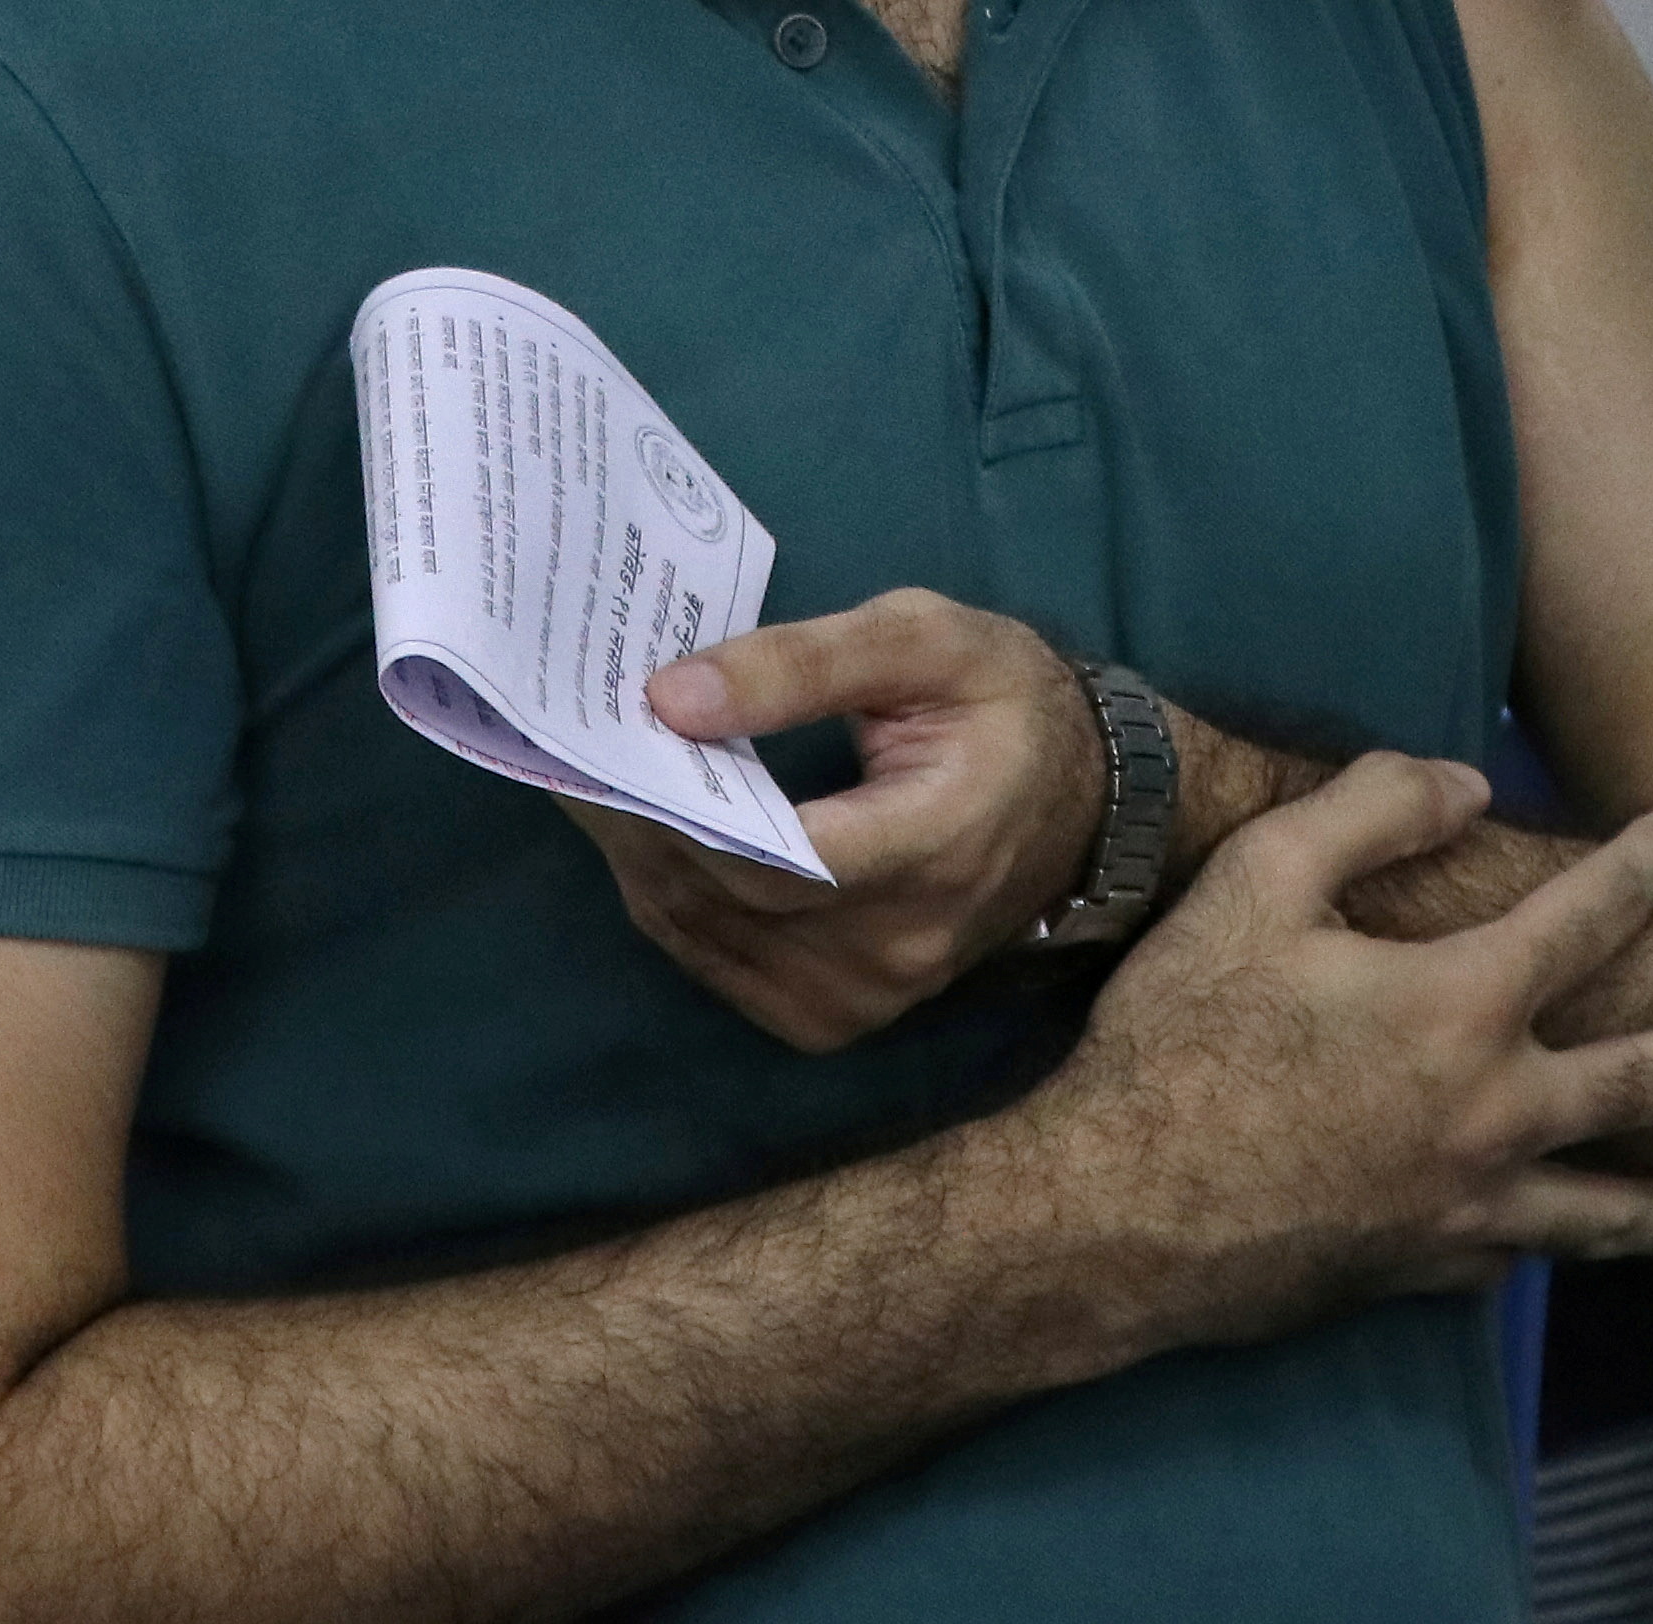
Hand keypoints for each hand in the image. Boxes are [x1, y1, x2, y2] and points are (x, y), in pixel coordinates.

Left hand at [594, 590, 1100, 1051]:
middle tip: (573, 742)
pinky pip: (722, 965)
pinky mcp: (838, 1015)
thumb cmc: (1001, 701)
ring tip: (596, 779)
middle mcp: (903, 943)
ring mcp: (870, 995)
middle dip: (641, 819)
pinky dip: (672, 901)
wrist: (1079, 802)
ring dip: (642, 860)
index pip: (781, 853)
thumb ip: (801, 663)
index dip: (682, 804)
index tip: (609, 734)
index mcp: (940, 842)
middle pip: (730, 898)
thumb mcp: (923, 638)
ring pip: (710, 938)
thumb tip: (672, 698)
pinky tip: (648, 836)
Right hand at [995, 754, 1652, 1350]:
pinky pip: (1527, 1254)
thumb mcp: (1255, 884)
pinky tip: (1581, 1242)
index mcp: (1464, 1004)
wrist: (1118, 1216)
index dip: (1643, 866)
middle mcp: (1498, 1111)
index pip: (1591, 917)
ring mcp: (1472, 1205)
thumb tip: (1468, 782)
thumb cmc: (1177, 1039)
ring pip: (1618, 1209)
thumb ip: (1371, 812)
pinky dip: (1572, 1247)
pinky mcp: (1430, 1269)